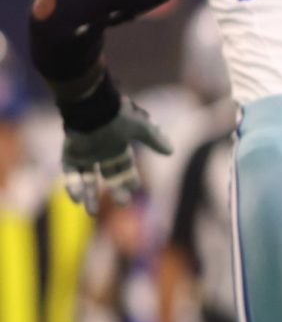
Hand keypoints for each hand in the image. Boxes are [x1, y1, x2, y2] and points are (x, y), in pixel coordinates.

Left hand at [62, 98, 172, 214]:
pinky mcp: (70, 153)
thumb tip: (171, 151)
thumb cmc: (118, 117)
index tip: (134, 188)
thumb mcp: (142, 129)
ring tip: (91, 213)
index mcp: (117, 146)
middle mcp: (101, 152)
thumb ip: (155, 140)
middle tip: (123, 203)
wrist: (93, 107)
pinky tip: (77, 199)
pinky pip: (70, 173)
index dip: (129, 178)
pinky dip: (73, 186)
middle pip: (108, 176)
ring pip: (87, 179)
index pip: (124, 167)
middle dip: (115, 190)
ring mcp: (85, 154)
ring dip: (89, 195)